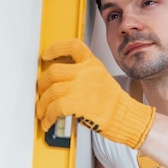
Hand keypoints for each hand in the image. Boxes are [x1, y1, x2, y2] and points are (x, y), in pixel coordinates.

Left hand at [36, 38, 154, 148]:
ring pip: (51, 91)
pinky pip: (54, 107)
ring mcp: (81, 87)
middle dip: (42, 85)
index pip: (73, 46)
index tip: (46, 55)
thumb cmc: (115, 104)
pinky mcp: (78, 103)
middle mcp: (86, 72)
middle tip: (41, 93)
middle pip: (53, 71)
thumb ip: (83, 75)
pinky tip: (48, 121)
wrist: (127, 117)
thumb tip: (60, 81)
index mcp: (93, 64)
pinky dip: (47, 116)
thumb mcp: (101, 79)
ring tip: (42, 113)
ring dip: (42, 104)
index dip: (56, 48)